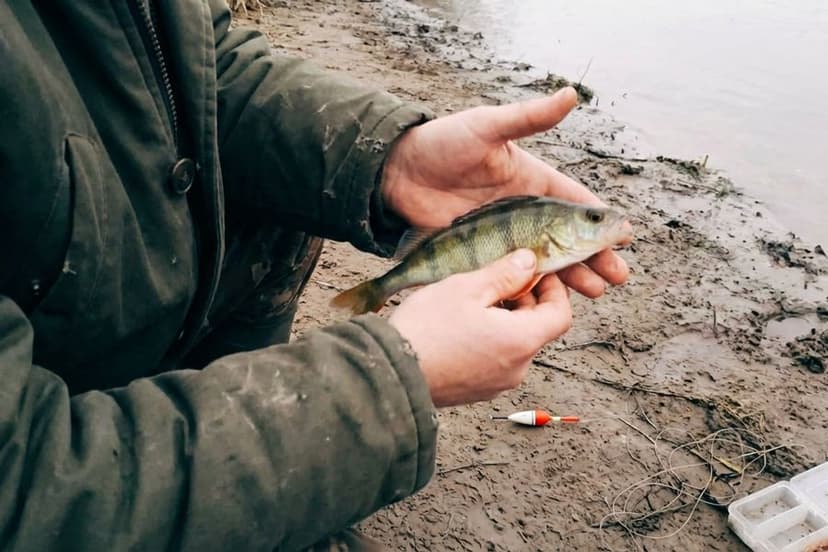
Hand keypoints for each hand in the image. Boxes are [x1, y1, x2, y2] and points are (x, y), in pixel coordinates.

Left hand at [381, 86, 630, 298]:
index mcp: (531, 182)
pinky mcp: (481, 256)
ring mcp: (502, 238)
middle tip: (618, 276)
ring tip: (595, 293)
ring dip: (573, 278)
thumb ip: (528, 117)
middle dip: (596, 258)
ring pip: (546, 262)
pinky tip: (552, 300)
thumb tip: (571, 94)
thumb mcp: (487, 127)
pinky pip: (513, 275)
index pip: (575, 204)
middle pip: (568, 240)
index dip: (601, 221)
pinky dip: (534, 287)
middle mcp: (522, 212)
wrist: (396, 173)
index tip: (625, 237)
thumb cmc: (443, 143)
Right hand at [389, 249, 570, 407]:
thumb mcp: (466, 288)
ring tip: (472, 302)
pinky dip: (488, 340)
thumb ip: (504, 273)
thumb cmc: (426, 330)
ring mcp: (496, 384)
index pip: (561, 314)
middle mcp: (516, 368)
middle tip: (497, 279)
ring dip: (504, 320)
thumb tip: (529, 261)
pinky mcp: (476, 391)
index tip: (535, 272)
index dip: (554, 289)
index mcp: (521, 341)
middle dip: (524, 301)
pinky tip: (460, 327)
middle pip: (536, 329)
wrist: (390, 375)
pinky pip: (494, 361)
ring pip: (514, 344)